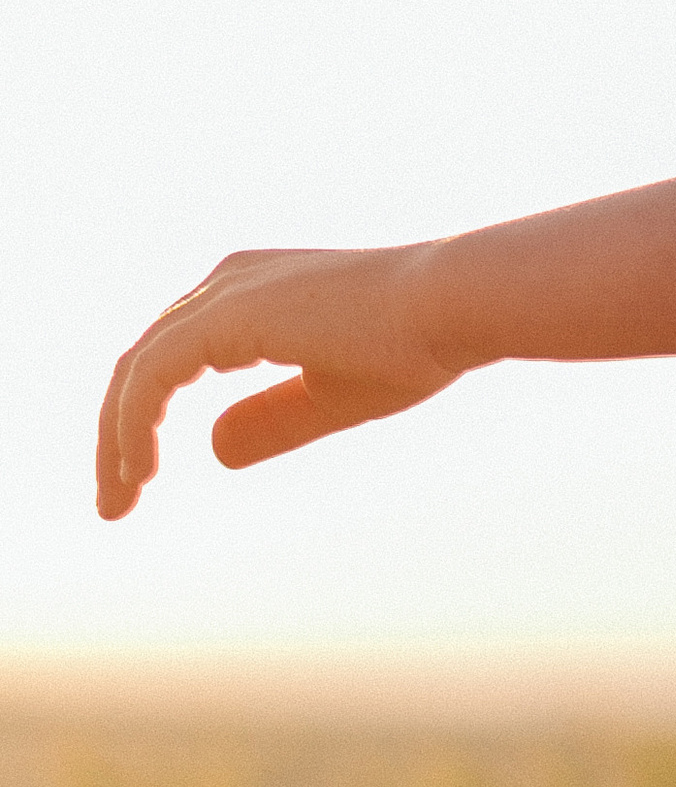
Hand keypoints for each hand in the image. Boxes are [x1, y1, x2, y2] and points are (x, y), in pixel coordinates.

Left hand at [96, 241, 459, 521]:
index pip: (169, 359)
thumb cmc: (413, 346)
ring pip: (135, 372)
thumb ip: (270, 421)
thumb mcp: (329, 397)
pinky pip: (152, 378)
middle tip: (114, 503)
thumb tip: (212, 449)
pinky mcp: (224, 317)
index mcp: (248, 293)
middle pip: (141, 364)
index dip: (144, 419)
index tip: (140, 481)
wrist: (451, 307)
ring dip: (115, 441)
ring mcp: (222, 295)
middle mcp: (225, 282)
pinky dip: (135, 426)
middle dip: (117, 435)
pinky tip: (140, 472)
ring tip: (117, 502)